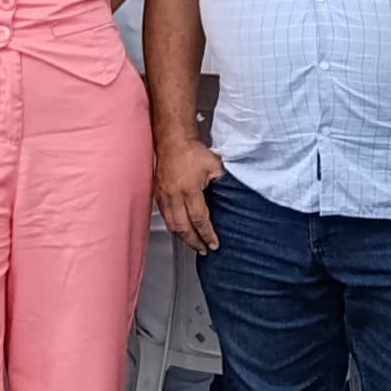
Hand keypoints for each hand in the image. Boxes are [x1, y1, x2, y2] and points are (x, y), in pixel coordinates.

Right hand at [154, 130, 222, 251]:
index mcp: (190, 190)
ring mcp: (164, 195)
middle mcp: (174, 195)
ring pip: (172, 224)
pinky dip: (173, 227)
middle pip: (183, 227)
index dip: (207, 235)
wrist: (173, 141)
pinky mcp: (158, 194)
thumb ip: (223, 184)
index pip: (199, 220)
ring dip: (183, 237)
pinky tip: (180, 229)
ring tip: (192, 243)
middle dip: (194, 241)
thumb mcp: (215, 167)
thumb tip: (232, 198)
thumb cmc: (192, 151)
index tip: (214, 244)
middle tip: (203, 249)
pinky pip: (165, 216)